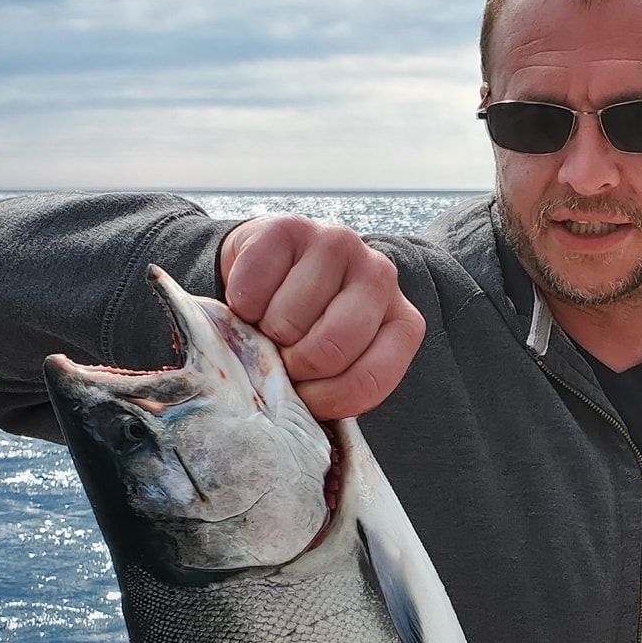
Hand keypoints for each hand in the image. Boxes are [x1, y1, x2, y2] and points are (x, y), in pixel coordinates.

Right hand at [219, 216, 425, 419]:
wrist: (265, 276)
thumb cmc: (303, 334)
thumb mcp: (331, 371)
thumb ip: (333, 393)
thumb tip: (304, 415)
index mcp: (401, 323)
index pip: (370, 381)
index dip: (324, 401)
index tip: (303, 396)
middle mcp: (381, 277)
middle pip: (331, 349)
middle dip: (294, 367)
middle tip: (280, 359)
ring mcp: (339, 245)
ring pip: (287, 320)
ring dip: (263, 334)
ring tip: (267, 324)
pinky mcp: (290, 227)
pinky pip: (252, 289)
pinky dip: (240, 306)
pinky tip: (251, 299)